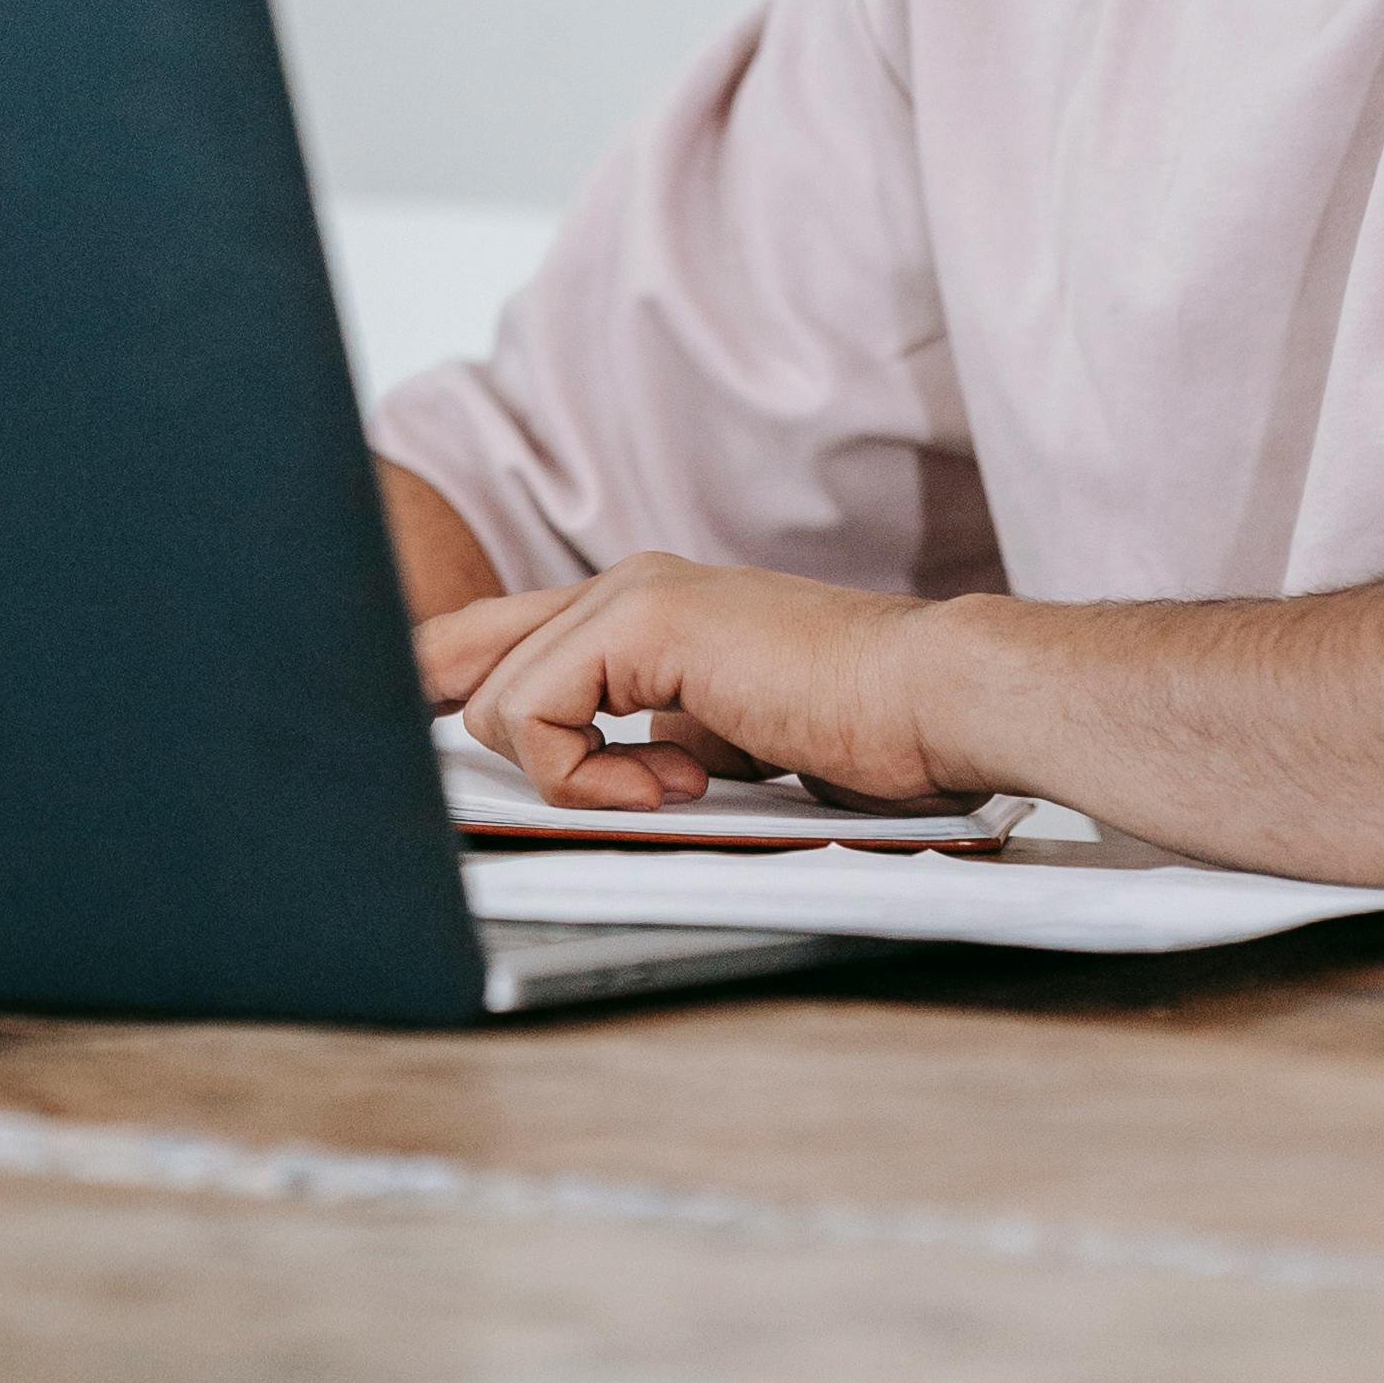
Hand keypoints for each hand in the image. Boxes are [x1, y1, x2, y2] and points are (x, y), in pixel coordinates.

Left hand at [412, 553, 956, 809]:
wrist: (930, 698)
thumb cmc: (854, 729)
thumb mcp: (720, 739)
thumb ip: (649, 738)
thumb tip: (593, 780)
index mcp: (640, 608)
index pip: (499, 642)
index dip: (455, 701)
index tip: (453, 771)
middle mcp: (623, 586)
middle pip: (458, 649)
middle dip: (465, 735)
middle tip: (550, 796)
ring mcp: (631, 595)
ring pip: (493, 695)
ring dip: (564, 773)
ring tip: (668, 790)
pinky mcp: (645, 622)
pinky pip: (535, 711)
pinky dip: (584, 775)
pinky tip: (676, 784)